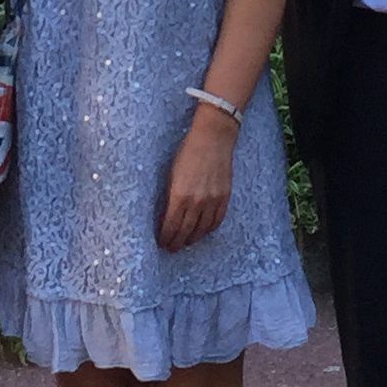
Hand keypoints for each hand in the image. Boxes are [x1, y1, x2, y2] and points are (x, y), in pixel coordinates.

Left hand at [156, 109, 236, 250]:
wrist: (213, 138)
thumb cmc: (188, 151)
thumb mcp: (171, 173)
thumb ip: (170, 196)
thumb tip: (167, 214)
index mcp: (180, 196)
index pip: (171, 226)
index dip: (165, 237)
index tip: (161, 242)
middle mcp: (197, 202)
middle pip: (185, 232)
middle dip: (176, 242)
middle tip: (171, 248)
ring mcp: (213, 201)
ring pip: (202, 230)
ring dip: (192, 239)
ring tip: (185, 242)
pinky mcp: (224, 197)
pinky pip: (216, 221)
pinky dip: (208, 230)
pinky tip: (202, 231)